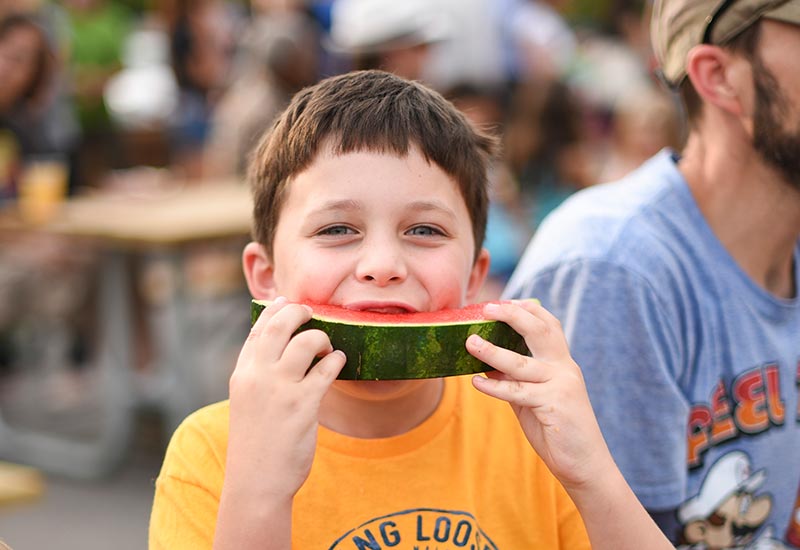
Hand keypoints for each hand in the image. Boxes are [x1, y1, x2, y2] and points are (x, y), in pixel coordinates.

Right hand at [225, 297, 345, 499]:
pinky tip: (339, 362)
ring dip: (322, 338)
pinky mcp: (303, 405)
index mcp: (242, 376)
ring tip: (327, 348)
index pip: (256, 332)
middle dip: (298, 312)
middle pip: (279, 326)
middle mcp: (258, 377)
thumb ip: (259, 377)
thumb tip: (281, 351)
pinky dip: (336, 360)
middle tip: (312, 314)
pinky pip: (327, 369)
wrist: (256, 483)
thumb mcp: (247, 404)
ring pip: (306, 342)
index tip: (285, 301)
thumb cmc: (255, 445)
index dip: (272, 311)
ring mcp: (280, 389)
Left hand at [466, 300, 613, 490]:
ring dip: (492, 351)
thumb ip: (516, 380)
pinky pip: (517, 392)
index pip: (550, 325)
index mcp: (563, 364)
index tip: (504, 301)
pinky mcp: (553, 405)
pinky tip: (477, 382)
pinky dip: (494, 386)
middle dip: (513, 315)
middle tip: (488, 308)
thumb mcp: (534, 399)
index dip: (528, 309)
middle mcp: (565, 369)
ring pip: (520, 362)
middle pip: (540, 330)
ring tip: (470, 342)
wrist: (586, 466)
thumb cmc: (558, 431)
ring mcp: (561, 385)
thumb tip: (487, 366)